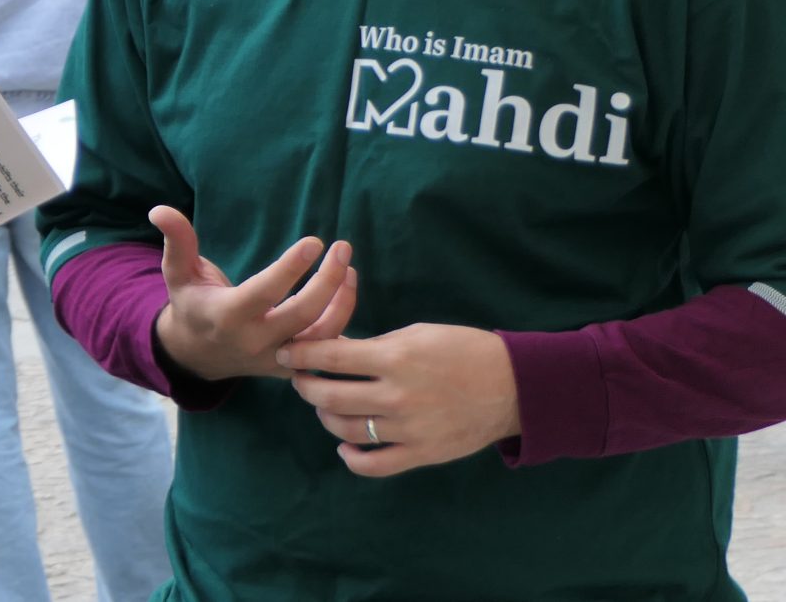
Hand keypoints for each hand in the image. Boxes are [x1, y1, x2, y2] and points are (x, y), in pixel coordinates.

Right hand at [147, 205, 356, 383]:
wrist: (198, 355)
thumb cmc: (191, 303)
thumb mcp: (177, 273)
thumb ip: (177, 241)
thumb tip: (159, 209)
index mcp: (226, 317)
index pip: (265, 292)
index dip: (291, 268)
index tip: (314, 242)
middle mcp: (254, 342)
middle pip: (303, 315)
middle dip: (328, 281)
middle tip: (342, 248)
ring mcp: (276, 359)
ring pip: (322, 335)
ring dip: (342, 302)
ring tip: (348, 268)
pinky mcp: (291, 368)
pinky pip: (326, 349)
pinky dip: (341, 320)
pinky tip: (346, 290)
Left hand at [277, 324, 519, 476]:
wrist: (513, 387)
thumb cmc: (462, 350)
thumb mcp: (415, 334)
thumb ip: (372, 345)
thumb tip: (330, 349)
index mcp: (395, 358)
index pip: (330, 357)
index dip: (300, 355)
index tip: (286, 353)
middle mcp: (398, 396)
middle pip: (330, 396)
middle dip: (305, 386)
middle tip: (300, 379)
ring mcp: (408, 429)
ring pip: (345, 430)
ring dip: (325, 417)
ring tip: (324, 405)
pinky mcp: (421, 454)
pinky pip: (374, 464)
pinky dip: (352, 457)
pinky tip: (345, 446)